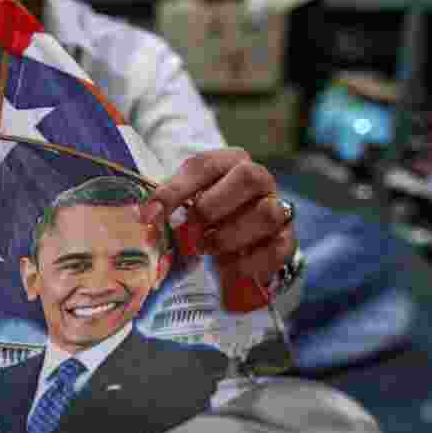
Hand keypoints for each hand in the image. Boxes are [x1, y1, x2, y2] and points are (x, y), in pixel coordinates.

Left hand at [142, 149, 296, 309]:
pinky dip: (249, 263)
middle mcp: (259, 180)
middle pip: (249, 178)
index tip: (151, 214)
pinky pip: (276, 249)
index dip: (175, 190)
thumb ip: (167, 206)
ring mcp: (277, 208)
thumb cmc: (206, 215)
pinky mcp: (286, 240)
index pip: (204, 165)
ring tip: (206, 248)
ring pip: (266, 214)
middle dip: (213, 207)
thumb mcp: (184, 203)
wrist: (240, 241)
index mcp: (229, 163)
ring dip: (229, 236)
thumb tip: (145, 218)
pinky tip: (229, 269)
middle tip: (190, 229)